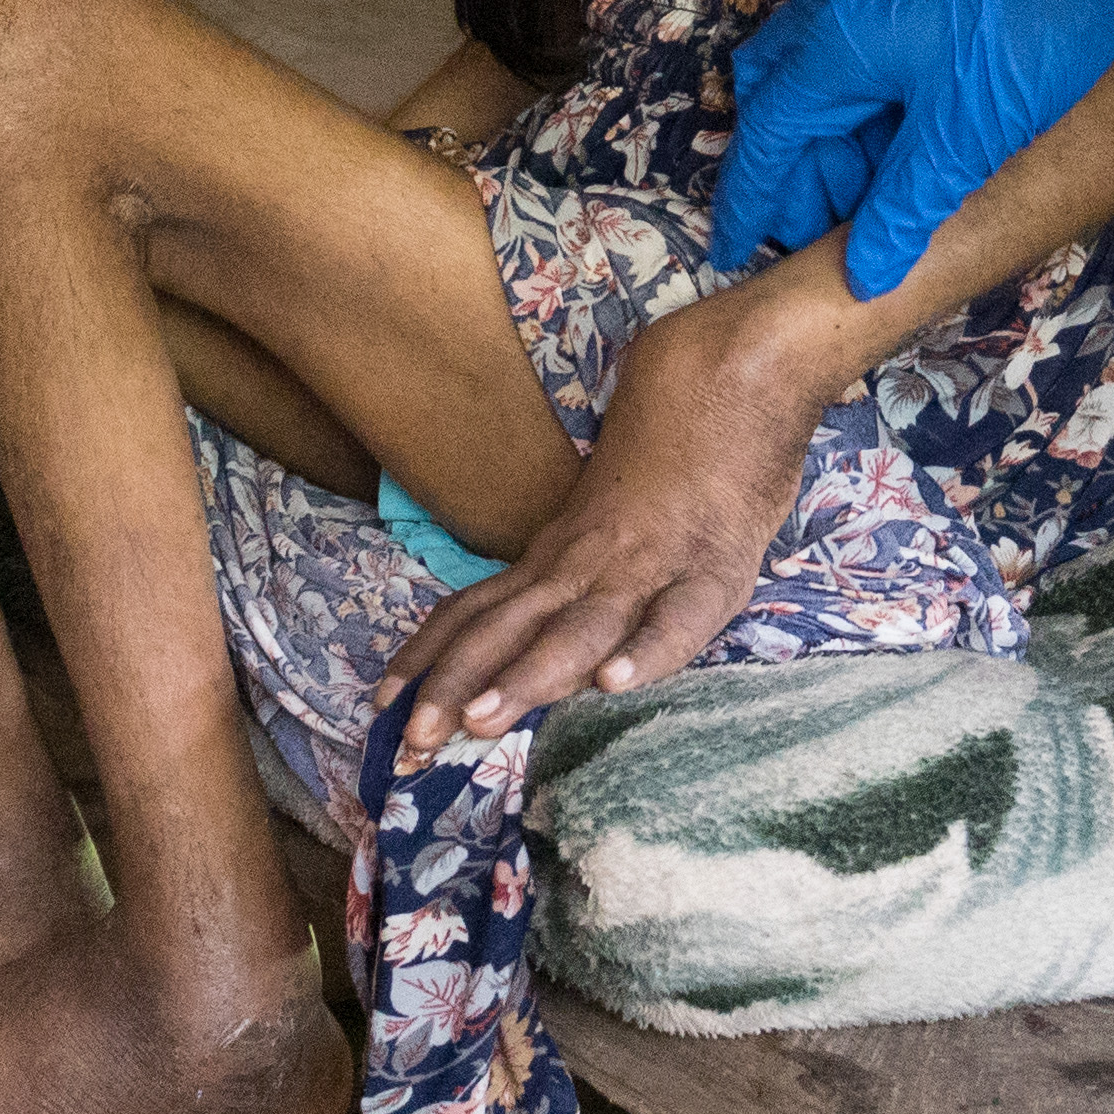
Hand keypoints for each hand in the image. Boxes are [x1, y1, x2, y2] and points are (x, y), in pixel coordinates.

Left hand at [374, 296, 822, 751]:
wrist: (735, 367)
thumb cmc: (674, 432)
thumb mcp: (604, 505)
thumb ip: (571, 555)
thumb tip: (535, 611)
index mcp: (561, 549)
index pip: (477, 607)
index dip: (427, 658)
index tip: (379, 705)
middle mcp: (590, 560)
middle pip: (508, 627)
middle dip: (454, 687)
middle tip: (408, 746)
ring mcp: (650, 562)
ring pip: (579, 628)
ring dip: (528, 677)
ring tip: (484, 723)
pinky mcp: (714, 565)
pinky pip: (678, 617)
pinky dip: (646, 651)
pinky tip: (614, 685)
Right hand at [713, 0, 1113, 298]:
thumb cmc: (1024, 33)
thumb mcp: (962, 138)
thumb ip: (904, 209)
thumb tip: (864, 275)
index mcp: (828, 46)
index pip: (767, 137)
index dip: (753, 201)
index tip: (736, 249)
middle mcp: (832, 4)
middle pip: (781, 99)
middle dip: (796, 169)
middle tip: (825, 229)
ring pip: (822, 71)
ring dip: (838, 136)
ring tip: (879, 195)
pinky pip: (860, 45)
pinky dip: (868, 100)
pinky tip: (907, 139)